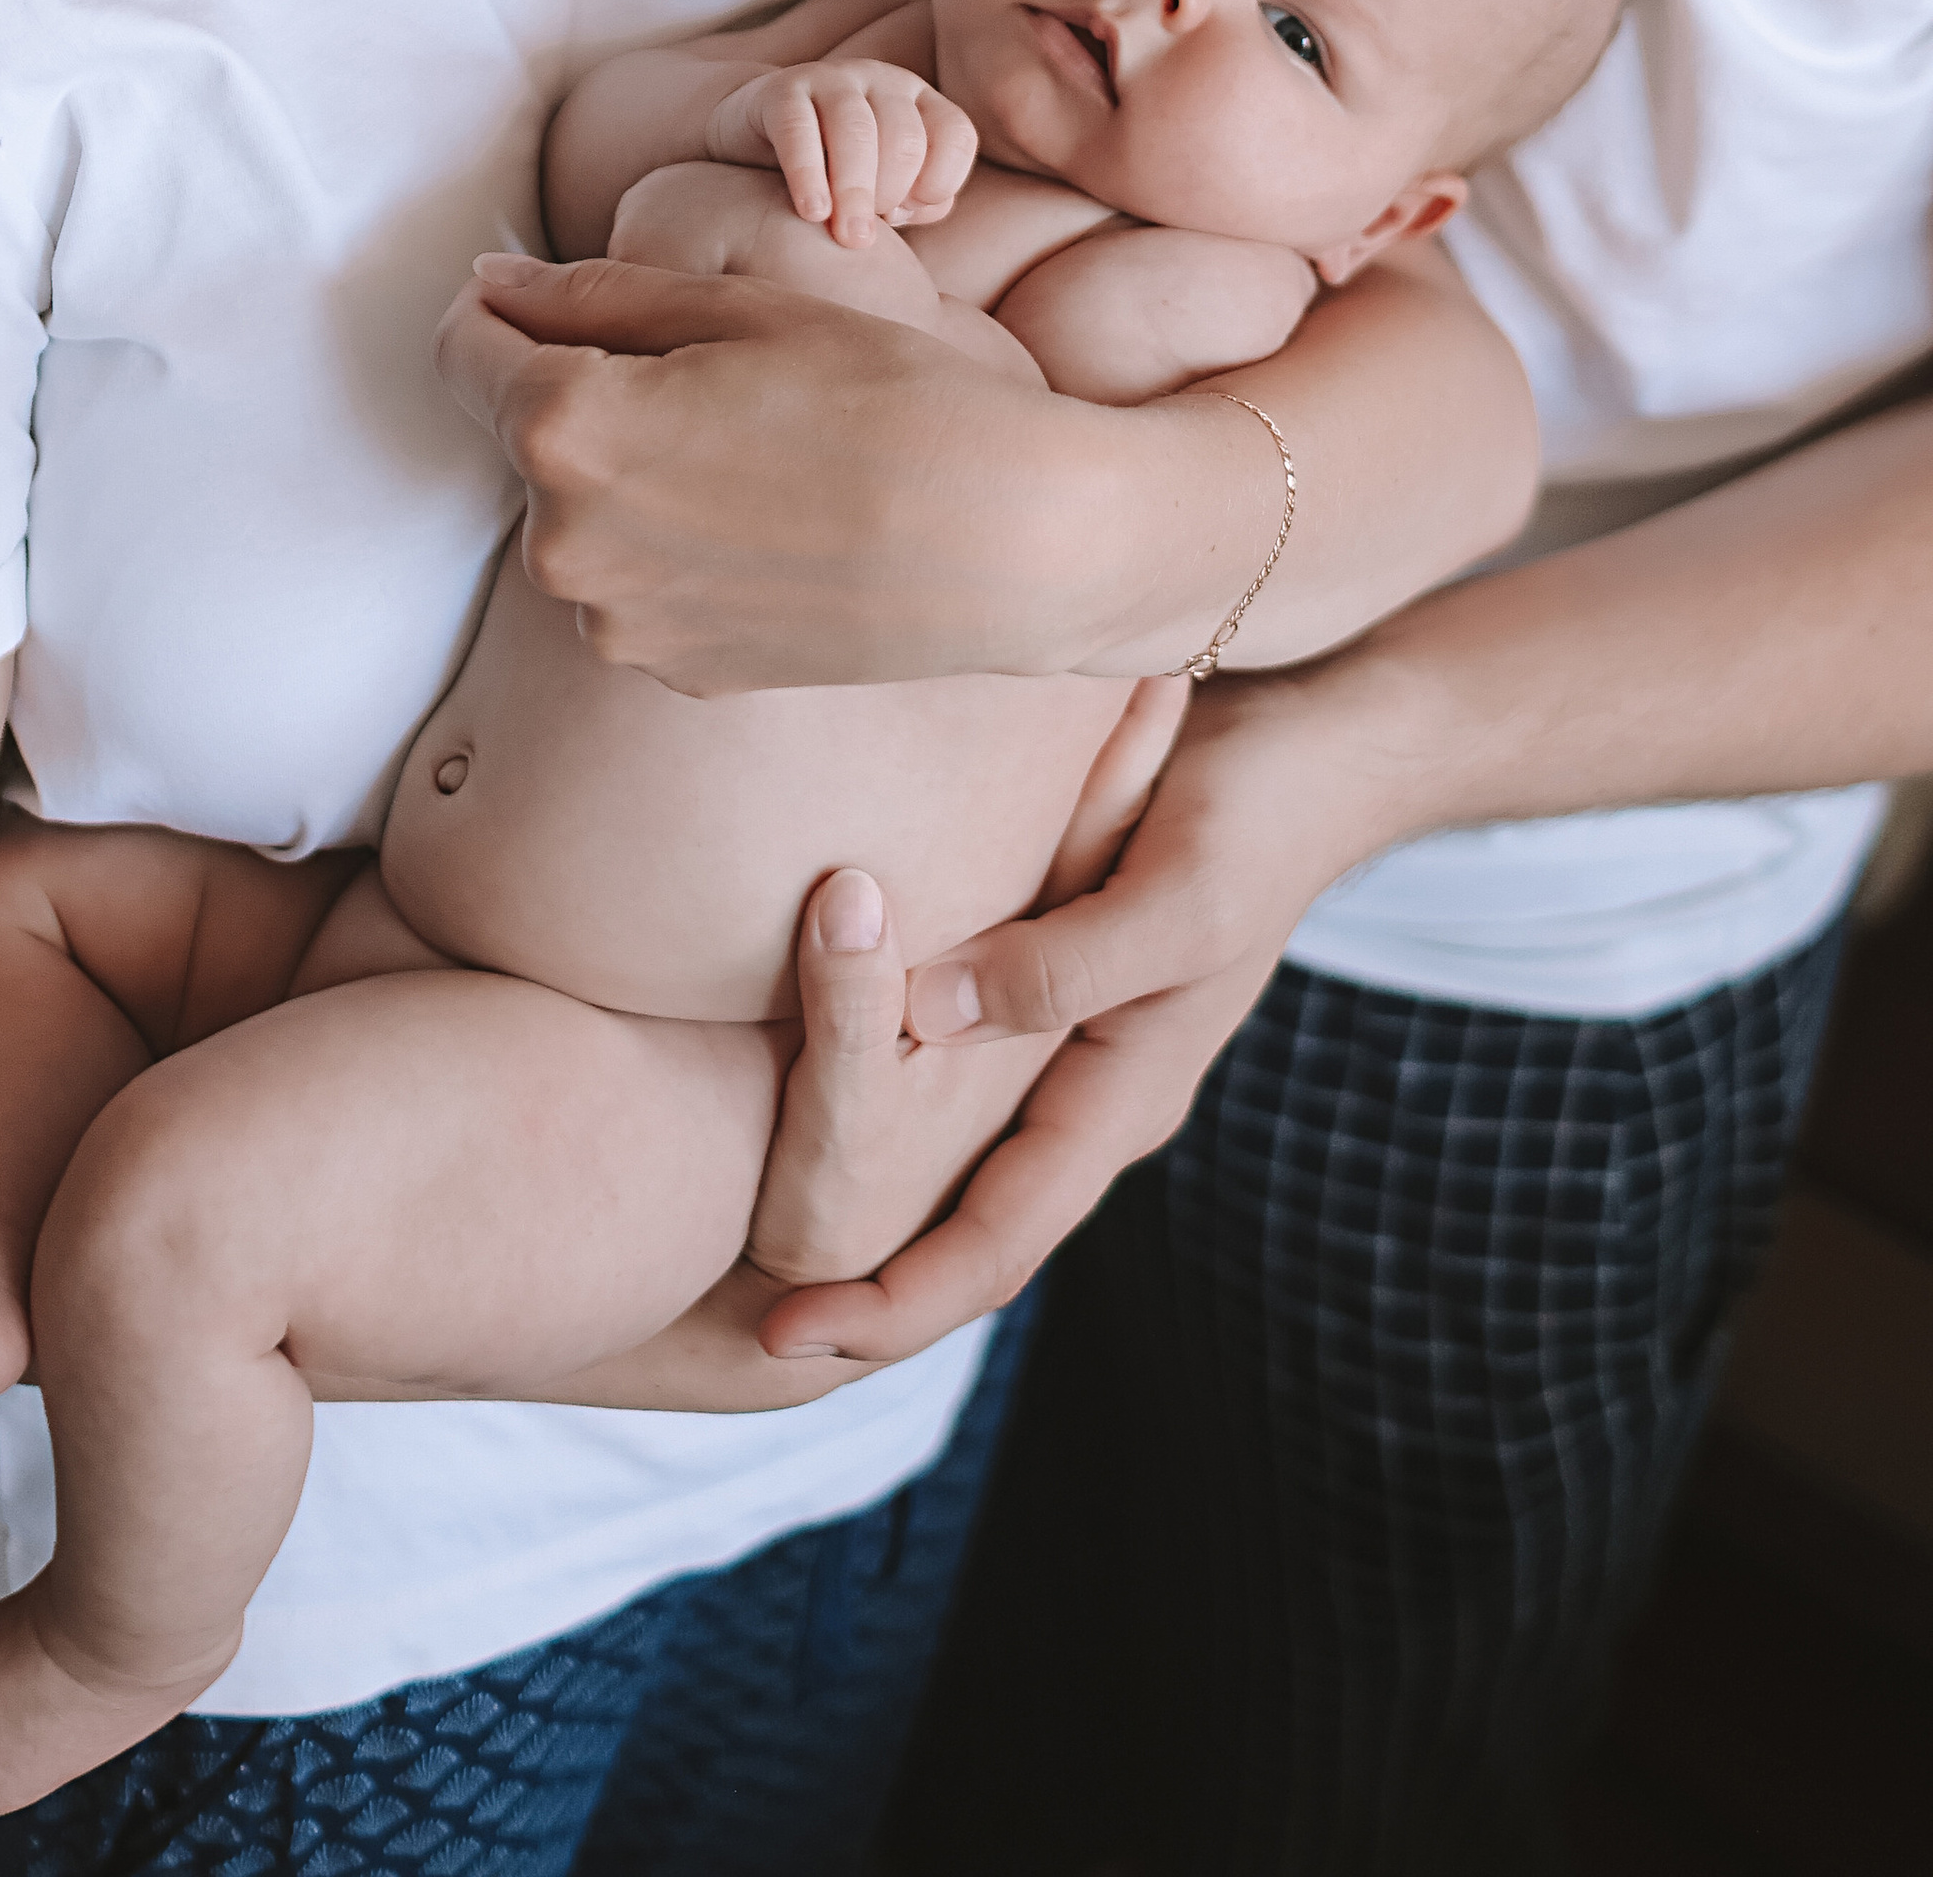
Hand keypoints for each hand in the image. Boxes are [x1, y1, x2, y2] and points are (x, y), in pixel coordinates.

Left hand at [433, 253, 1095, 687]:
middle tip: (712, 379)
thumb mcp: (736, 307)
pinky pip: (635, 587)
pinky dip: (674, 551)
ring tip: (754, 460)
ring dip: (631, 479)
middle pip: (528, 438)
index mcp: (566, 428)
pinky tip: (767, 527)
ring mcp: (614, 622)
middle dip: (585, 397)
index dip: (496, 309)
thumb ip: (590, 295)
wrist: (1008, 541)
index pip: (463, 350)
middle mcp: (562, 541)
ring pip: (583, 517)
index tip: (540, 296)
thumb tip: (487, 284)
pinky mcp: (669, 671)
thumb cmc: (884, 397)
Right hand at [707, 61, 977, 248]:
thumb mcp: (882, 187)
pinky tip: (812, 213)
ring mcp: (833, 79)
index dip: (940, 181)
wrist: (752, 139)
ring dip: (856, 191)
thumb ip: (915, 201)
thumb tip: (931, 206)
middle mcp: (883, 81)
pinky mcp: (782, 90)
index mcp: (918, 102)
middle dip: (891, 194)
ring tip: (846, 237)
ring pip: (856, 131)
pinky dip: (808, 175)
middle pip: (904, 138)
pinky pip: (799, 130)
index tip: (908, 214)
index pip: (955, 134)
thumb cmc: (833, 174)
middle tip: (865, 236)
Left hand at [757, 664, 1413, 1361]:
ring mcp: (1080, 1042)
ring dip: (876, 1211)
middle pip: (973, 1229)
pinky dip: (893, 1106)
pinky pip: (966, 1077)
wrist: (1324, 743)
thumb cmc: (1261, 814)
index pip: (998, 1244)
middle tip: (752, 1322)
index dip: (895, 1302)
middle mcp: (1097, 1092)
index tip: (785, 1332)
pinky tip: (825, 1097)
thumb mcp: (1175, 893)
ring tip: (769, 1242)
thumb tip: (921, 1016)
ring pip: (964, 1161)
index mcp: (1127, 1100)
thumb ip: (1062, 965)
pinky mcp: (1058, 977)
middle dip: (871, 1289)